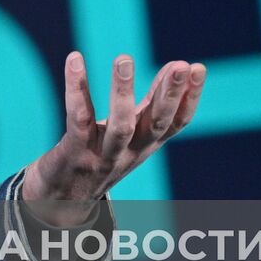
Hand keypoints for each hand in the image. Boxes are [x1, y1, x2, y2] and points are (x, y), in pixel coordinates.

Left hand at [22, 52, 204, 224]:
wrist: (62, 201)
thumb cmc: (102, 155)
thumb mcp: (133, 131)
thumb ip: (153, 101)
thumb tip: (177, 66)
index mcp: (147, 146)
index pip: (177, 123)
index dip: (190, 98)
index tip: (198, 68)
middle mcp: (130, 153)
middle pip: (156, 125)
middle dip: (170, 95)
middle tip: (181, 65)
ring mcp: (103, 154)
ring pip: (120, 125)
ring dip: (123, 91)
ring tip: (124, 59)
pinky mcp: (75, 151)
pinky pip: (78, 117)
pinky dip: (76, 88)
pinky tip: (74, 59)